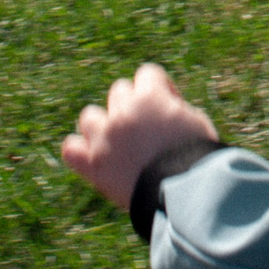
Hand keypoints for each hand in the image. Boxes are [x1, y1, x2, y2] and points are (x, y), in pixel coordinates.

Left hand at [60, 62, 218, 209]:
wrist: (183, 194)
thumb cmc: (197, 158)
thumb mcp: (196, 122)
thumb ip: (174, 109)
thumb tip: (165, 110)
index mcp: (150, 97)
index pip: (148, 74)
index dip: (159, 89)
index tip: (169, 107)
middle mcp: (123, 112)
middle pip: (119, 91)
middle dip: (132, 105)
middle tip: (146, 129)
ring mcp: (104, 138)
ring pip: (89, 116)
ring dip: (101, 125)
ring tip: (116, 142)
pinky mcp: (93, 165)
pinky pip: (71, 150)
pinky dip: (79, 152)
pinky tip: (91, 158)